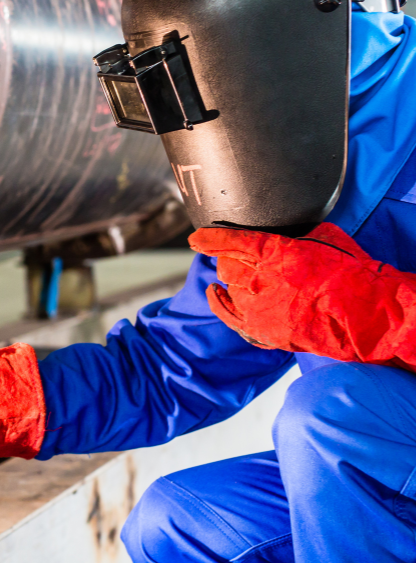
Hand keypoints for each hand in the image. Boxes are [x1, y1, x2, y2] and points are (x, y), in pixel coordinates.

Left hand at [189, 222, 415, 367]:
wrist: (365, 316)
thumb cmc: (351, 274)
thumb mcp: (324, 237)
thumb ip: (297, 234)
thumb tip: (289, 233)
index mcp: (274, 252)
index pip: (230, 241)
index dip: (209, 238)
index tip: (197, 237)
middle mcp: (259, 279)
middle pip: (226, 266)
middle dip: (229, 259)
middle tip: (239, 258)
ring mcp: (258, 307)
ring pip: (229, 288)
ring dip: (235, 281)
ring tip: (249, 279)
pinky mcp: (261, 329)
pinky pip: (228, 314)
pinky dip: (219, 302)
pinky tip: (216, 294)